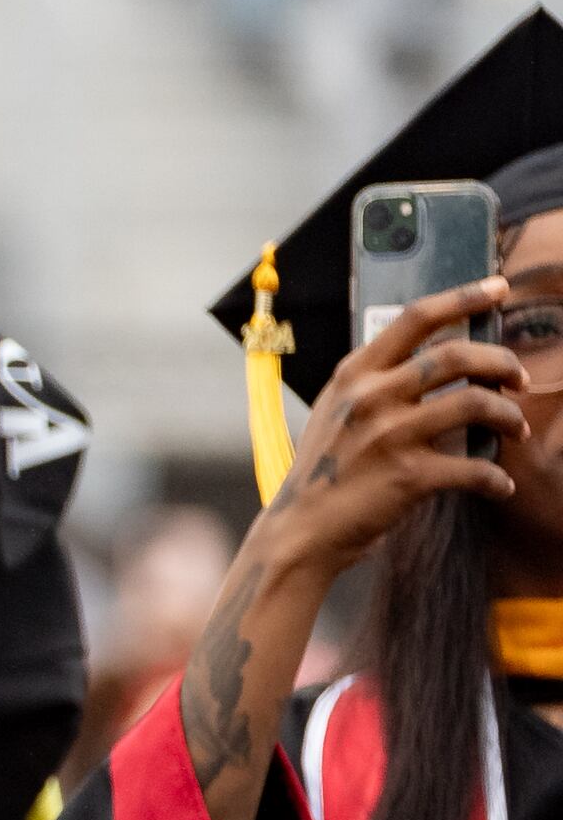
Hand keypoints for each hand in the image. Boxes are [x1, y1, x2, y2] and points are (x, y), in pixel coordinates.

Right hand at [254, 276, 522, 583]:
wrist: (301, 531)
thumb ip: (375, 383)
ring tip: (514, 429)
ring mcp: (389, 435)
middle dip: (501, 361)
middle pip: (455, 354)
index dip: (464, 297)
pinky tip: (499, 486)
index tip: (498, 288)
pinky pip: (475, 468)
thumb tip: (433, 362)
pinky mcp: (408, 476)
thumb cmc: (325, 472)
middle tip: (518, 378)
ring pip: (475, 402)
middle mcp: (370, 397)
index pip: (416, 318)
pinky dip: (496, 479)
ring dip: (509, 415)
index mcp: (354, 374)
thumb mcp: (336, 412)